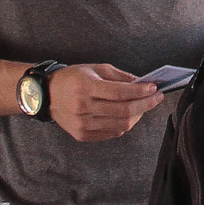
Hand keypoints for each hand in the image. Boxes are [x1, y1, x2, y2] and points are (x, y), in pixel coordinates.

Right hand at [47, 63, 161, 142]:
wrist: (46, 95)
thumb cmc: (73, 78)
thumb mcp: (96, 69)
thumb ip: (121, 77)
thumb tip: (144, 84)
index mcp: (85, 87)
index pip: (120, 93)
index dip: (141, 91)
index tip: (154, 88)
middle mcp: (82, 108)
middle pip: (124, 111)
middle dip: (145, 104)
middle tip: (157, 98)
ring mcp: (82, 124)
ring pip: (121, 125)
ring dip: (138, 115)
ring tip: (143, 105)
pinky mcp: (82, 135)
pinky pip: (112, 133)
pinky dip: (125, 124)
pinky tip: (129, 115)